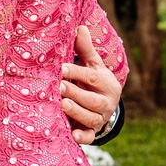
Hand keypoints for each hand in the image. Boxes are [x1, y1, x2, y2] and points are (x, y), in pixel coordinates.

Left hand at [60, 25, 120, 143]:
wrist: (104, 103)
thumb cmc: (93, 79)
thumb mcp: (92, 64)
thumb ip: (86, 49)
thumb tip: (80, 27)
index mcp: (107, 83)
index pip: (92, 76)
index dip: (77, 72)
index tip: (61, 68)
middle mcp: (106, 102)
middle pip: (91, 99)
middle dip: (75, 93)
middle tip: (59, 86)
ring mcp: (100, 118)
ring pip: (90, 117)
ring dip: (76, 112)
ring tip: (62, 104)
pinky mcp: (93, 131)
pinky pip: (89, 136)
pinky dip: (82, 137)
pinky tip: (72, 136)